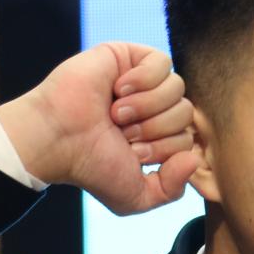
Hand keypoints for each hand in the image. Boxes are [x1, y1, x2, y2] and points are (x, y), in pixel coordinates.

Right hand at [0, 43, 199, 214]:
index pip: (188, 140)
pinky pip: (162, 61)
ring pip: (177, 89)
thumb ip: (171, 190)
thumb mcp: (135, 197)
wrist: (58, 139)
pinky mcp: (130, 56)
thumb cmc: (90, 166)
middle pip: (186, 114)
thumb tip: (195, 159)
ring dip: (146, 107)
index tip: (129, 151)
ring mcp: (142, 82)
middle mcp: (153, 109)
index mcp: (157, 137)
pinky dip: (143, 80)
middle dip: (154, 129)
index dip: (163, 150)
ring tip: (116, 113)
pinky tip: (118, 89)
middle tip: (121, 132)